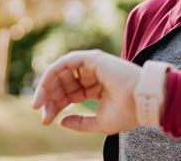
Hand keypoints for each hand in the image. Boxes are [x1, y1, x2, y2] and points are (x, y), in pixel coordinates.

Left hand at [29, 49, 143, 134]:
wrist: (142, 102)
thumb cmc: (127, 113)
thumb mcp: (99, 123)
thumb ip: (79, 122)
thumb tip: (60, 122)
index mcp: (96, 88)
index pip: (70, 95)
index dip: (56, 107)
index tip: (45, 121)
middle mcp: (92, 75)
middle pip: (63, 85)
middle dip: (50, 100)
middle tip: (42, 116)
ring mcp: (91, 65)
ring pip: (61, 73)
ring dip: (46, 88)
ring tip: (38, 104)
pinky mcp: (91, 58)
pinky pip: (64, 63)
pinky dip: (51, 74)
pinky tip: (44, 89)